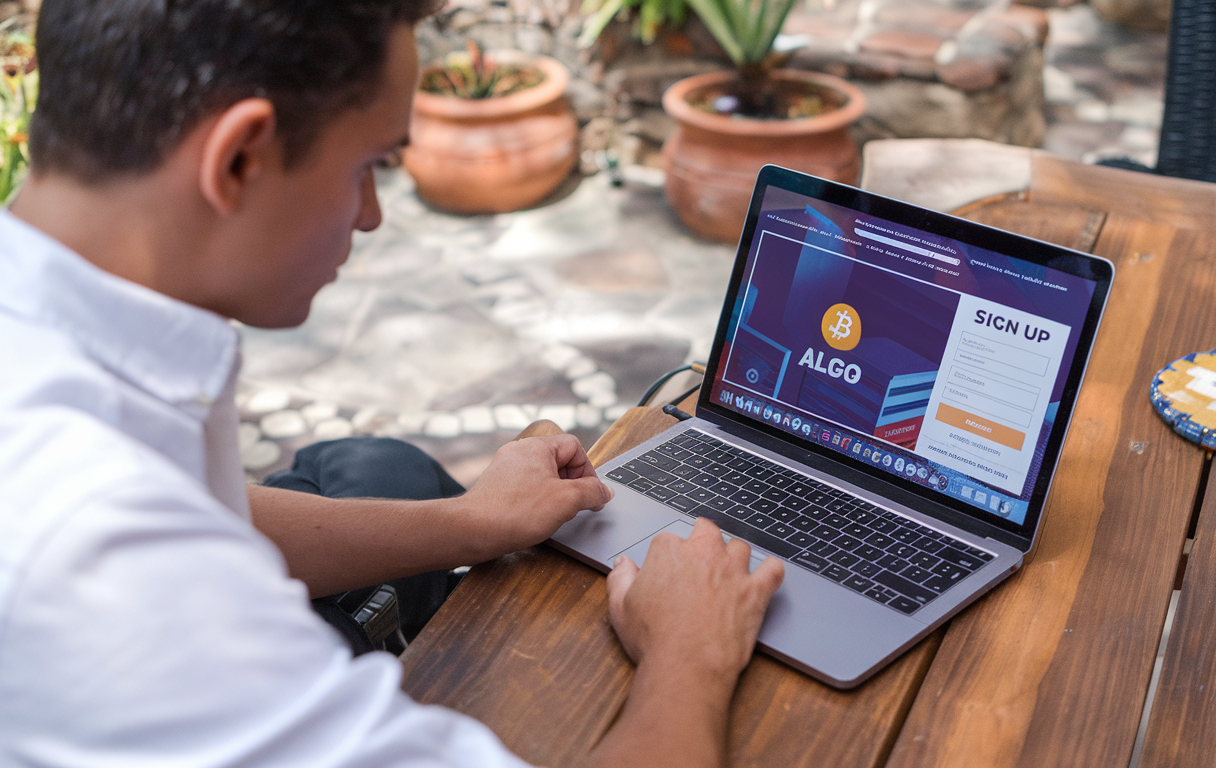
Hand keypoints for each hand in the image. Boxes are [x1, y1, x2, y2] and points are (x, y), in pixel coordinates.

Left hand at [460, 434, 613, 556]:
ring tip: (552, 515)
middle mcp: (519, 452)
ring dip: (554, 495)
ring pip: (543, 477)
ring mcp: (505, 469)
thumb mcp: (566, 500)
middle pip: (559, 462)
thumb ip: (592, 492)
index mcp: (537, 447)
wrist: (473, 530)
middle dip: (571, 485)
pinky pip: (526, 489)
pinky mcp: (497, 487)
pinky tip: (534, 520)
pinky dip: (536, 502)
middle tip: (572, 506)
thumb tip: (604, 491)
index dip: (587, 470)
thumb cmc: (515, 512)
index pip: (574, 447)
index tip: (590, 493)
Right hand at [606, 518, 784, 678]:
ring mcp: (733, 571)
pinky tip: (766, 575)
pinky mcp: (756, 592)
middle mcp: (704, 553)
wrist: (687, 666)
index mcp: (669, 552)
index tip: (667, 571)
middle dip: (703, 540)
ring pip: (740, 547)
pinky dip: (771, 570)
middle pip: (707, 531)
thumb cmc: (654, 639)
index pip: (668, 540)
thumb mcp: (620, 608)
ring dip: (734, 556)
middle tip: (699, 558)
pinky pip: (773, 569)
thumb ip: (620, 579)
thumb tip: (623, 564)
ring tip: (728, 572)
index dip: (667, 556)